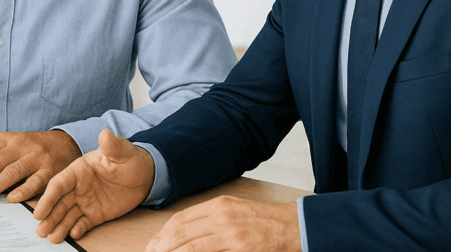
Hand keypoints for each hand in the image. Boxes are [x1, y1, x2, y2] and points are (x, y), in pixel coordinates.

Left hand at [0, 130, 81, 202]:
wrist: (65, 144)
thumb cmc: (32, 150)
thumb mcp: (12, 147)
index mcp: (6, 139)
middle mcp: (20, 145)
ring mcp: (36, 157)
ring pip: (11, 172)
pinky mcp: (50, 170)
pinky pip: (35, 182)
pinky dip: (23, 191)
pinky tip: (12, 199)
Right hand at [34, 129, 153, 242]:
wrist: (145, 175)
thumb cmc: (131, 159)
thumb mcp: (122, 151)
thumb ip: (111, 145)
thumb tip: (105, 133)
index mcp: (78, 171)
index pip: (59, 184)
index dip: (48, 198)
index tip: (38, 211)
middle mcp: (78, 187)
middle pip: (59, 203)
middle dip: (49, 216)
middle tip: (40, 231)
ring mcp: (86, 201)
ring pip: (68, 215)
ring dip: (59, 226)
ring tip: (52, 238)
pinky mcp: (96, 214)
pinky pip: (83, 223)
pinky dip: (77, 229)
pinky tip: (73, 235)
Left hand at [145, 196, 300, 251]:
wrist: (296, 226)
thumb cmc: (266, 222)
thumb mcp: (236, 213)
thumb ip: (213, 221)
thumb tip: (188, 236)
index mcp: (219, 205)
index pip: (181, 218)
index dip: (164, 232)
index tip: (154, 243)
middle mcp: (221, 215)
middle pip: (181, 231)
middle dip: (162, 245)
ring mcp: (230, 231)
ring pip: (190, 244)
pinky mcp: (240, 246)